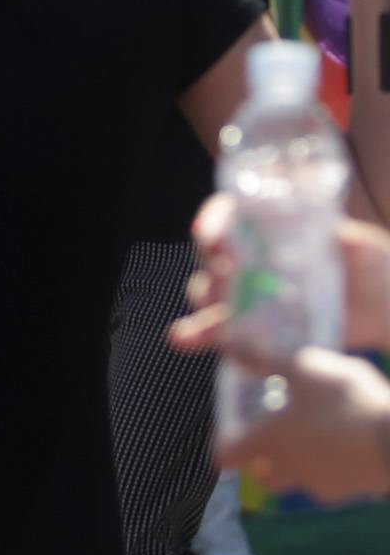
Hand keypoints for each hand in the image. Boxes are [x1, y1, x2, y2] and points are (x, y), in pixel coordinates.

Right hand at [175, 204, 389, 355]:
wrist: (381, 312)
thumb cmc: (371, 268)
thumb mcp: (365, 248)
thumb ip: (352, 241)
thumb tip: (342, 236)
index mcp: (270, 227)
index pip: (229, 214)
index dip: (214, 221)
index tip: (214, 238)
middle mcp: (251, 256)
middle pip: (212, 254)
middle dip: (211, 263)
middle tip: (226, 274)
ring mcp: (248, 293)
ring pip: (210, 292)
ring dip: (206, 300)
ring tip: (215, 311)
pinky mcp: (252, 327)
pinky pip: (219, 331)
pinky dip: (198, 334)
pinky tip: (184, 339)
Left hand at [213, 344, 389, 503]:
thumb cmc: (345, 402)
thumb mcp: (302, 368)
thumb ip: (263, 357)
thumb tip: (227, 343)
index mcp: (270, 441)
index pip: (227, 457)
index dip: (221, 449)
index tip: (224, 440)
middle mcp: (290, 470)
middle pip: (261, 475)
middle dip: (260, 461)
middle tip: (270, 435)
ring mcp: (320, 486)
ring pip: (296, 479)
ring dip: (296, 463)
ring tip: (311, 436)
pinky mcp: (347, 492)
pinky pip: (327, 482)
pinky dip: (327, 467)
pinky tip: (342, 444)